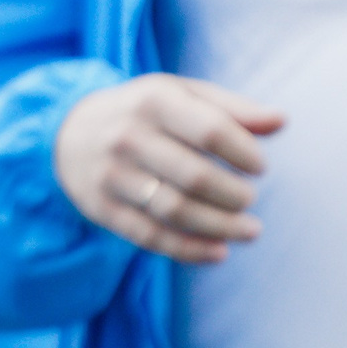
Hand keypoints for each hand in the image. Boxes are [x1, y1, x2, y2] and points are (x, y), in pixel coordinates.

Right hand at [52, 75, 283, 263]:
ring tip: (250, 230)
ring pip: (175, 210)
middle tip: (249, 200)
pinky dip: (190, 250)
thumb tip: (281, 120)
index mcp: (152, 100)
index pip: (211, 131)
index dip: (245, 154)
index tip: (259, 167)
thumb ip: (232, 108)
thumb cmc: (142, 112)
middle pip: (195, 176)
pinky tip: (219, 252)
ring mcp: (111, 174)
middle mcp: (127, 136)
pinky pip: (151, 236)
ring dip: (221, 227)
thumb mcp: (179, 95)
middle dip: (235, 196)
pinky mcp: (102, 207)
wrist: (65, 132)